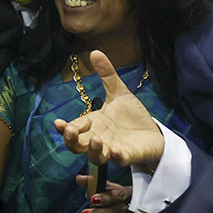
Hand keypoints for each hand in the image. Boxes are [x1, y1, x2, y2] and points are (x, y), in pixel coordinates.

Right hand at [53, 51, 165, 166]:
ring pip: (96, 157)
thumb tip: (95, 52)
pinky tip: (114, 151)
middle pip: (78, 146)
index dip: (65, 128)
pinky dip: (115, 157)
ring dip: (93, 150)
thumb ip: (107, 75)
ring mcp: (112, 149)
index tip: (59, 123)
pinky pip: (118, 160)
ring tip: (96, 140)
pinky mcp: (127, 156)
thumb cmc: (132, 117)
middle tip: (70, 131)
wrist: (153, 133)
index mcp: (94, 124)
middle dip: (72, 141)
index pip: (75, 128)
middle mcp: (99, 139)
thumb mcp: (119, 93)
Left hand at [76, 178, 161, 212]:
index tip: (93, 199)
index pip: (120, 195)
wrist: (161, 211)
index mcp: (136, 193)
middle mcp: (139, 208)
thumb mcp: (121, 189)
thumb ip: (100, 185)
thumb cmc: (136, 198)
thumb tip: (79, 179)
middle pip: (118, 212)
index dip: (105, 198)